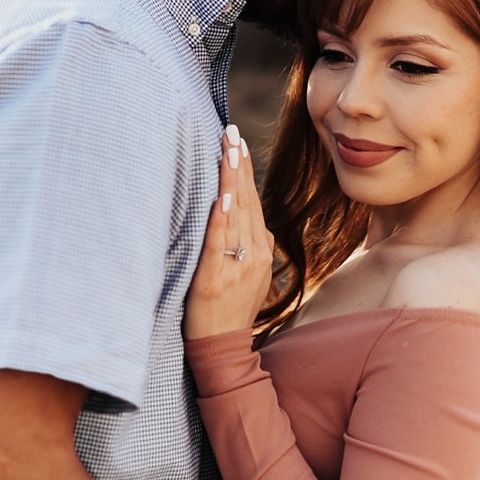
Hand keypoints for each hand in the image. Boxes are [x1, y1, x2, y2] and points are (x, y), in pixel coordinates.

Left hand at [185, 124, 275, 339]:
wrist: (222, 347)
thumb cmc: (229, 309)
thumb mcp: (250, 275)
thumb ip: (252, 246)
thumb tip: (253, 220)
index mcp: (263, 250)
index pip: (253, 201)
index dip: (244, 170)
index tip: (237, 141)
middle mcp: (256, 253)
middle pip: (247, 200)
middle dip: (238, 164)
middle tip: (230, 132)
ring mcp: (239, 265)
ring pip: (236, 214)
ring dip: (231, 180)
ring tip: (227, 150)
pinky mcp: (217, 277)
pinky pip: (220, 241)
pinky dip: (222, 217)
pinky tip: (222, 196)